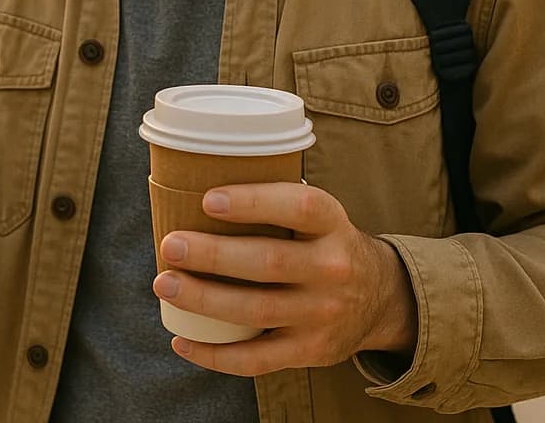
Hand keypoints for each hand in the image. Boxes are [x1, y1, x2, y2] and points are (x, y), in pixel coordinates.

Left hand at [151, 182, 417, 375]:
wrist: (379, 297)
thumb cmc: (323, 242)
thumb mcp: (318, 214)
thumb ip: (274, 202)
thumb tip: (194, 184)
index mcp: (332, 223)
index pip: (298, 207)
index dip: (252, 202)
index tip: (207, 200)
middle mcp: (332, 268)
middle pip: (268, 262)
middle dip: (213, 255)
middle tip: (171, 245)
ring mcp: (322, 314)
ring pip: (257, 311)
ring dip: (205, 300)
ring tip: (165, 284)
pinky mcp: (310, 351)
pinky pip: (258, 360)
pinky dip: (216, 354)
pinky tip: (182, 341)